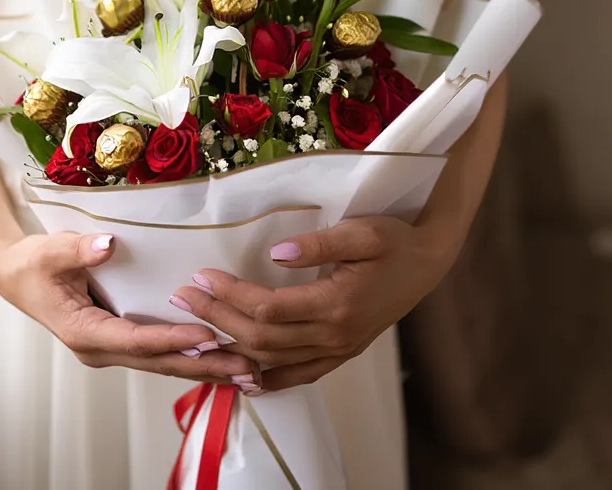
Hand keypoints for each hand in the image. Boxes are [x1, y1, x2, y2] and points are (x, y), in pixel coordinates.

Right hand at [0, 232, 256, 385]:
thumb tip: (108, 244)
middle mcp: (101, 350)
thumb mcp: (51, 251)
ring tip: (250, 373)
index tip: (209, 337)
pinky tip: (224, 362)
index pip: (138, 340)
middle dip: (205, 365)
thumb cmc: (33, 264)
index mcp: (84, 332)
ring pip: (165, 365)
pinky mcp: (121, 344)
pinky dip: (193, 360)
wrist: (16, 276)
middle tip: (247, 366)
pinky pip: (161, 356)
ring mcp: (112, 350)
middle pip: (160, 362)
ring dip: (207, 369)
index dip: (174, 340)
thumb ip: (80, 249)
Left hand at [170, 216, 456, 391]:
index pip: (269, 308)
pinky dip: (268, 381)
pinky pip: (299, 375)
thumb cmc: (394, 240)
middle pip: (263, 338)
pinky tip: (242, 378)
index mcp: (338, 303)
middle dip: (218, 318)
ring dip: (231, 347)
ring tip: (196, 329)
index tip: (202, 275)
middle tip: (184, 296)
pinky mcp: (341, 353)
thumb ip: (320, 243)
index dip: (231, 295)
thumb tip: (277, 254)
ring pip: (274, 360)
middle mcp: (335, 335)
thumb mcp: (362, 231)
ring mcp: (338, 349)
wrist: (428, 263)